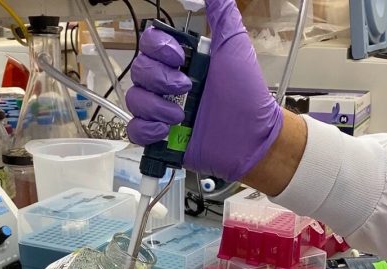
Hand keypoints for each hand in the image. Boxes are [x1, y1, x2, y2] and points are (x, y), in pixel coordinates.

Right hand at [126, 0, 283, 181]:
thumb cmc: (247, 95)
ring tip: (181, 116)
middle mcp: (169, 85)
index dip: (158, 49)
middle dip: (160, 79)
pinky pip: (135, 130)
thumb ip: (221, 14)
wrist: (252, 137)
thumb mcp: (233, 47)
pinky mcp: (161, 138)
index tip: (178, 58)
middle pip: (138, 71)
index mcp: (182, 62)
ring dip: (155, 106)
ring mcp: (163, 111)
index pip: (149, 45)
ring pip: (134, 100)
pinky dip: (147, 130)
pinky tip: (166, 130)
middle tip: (187, 88)